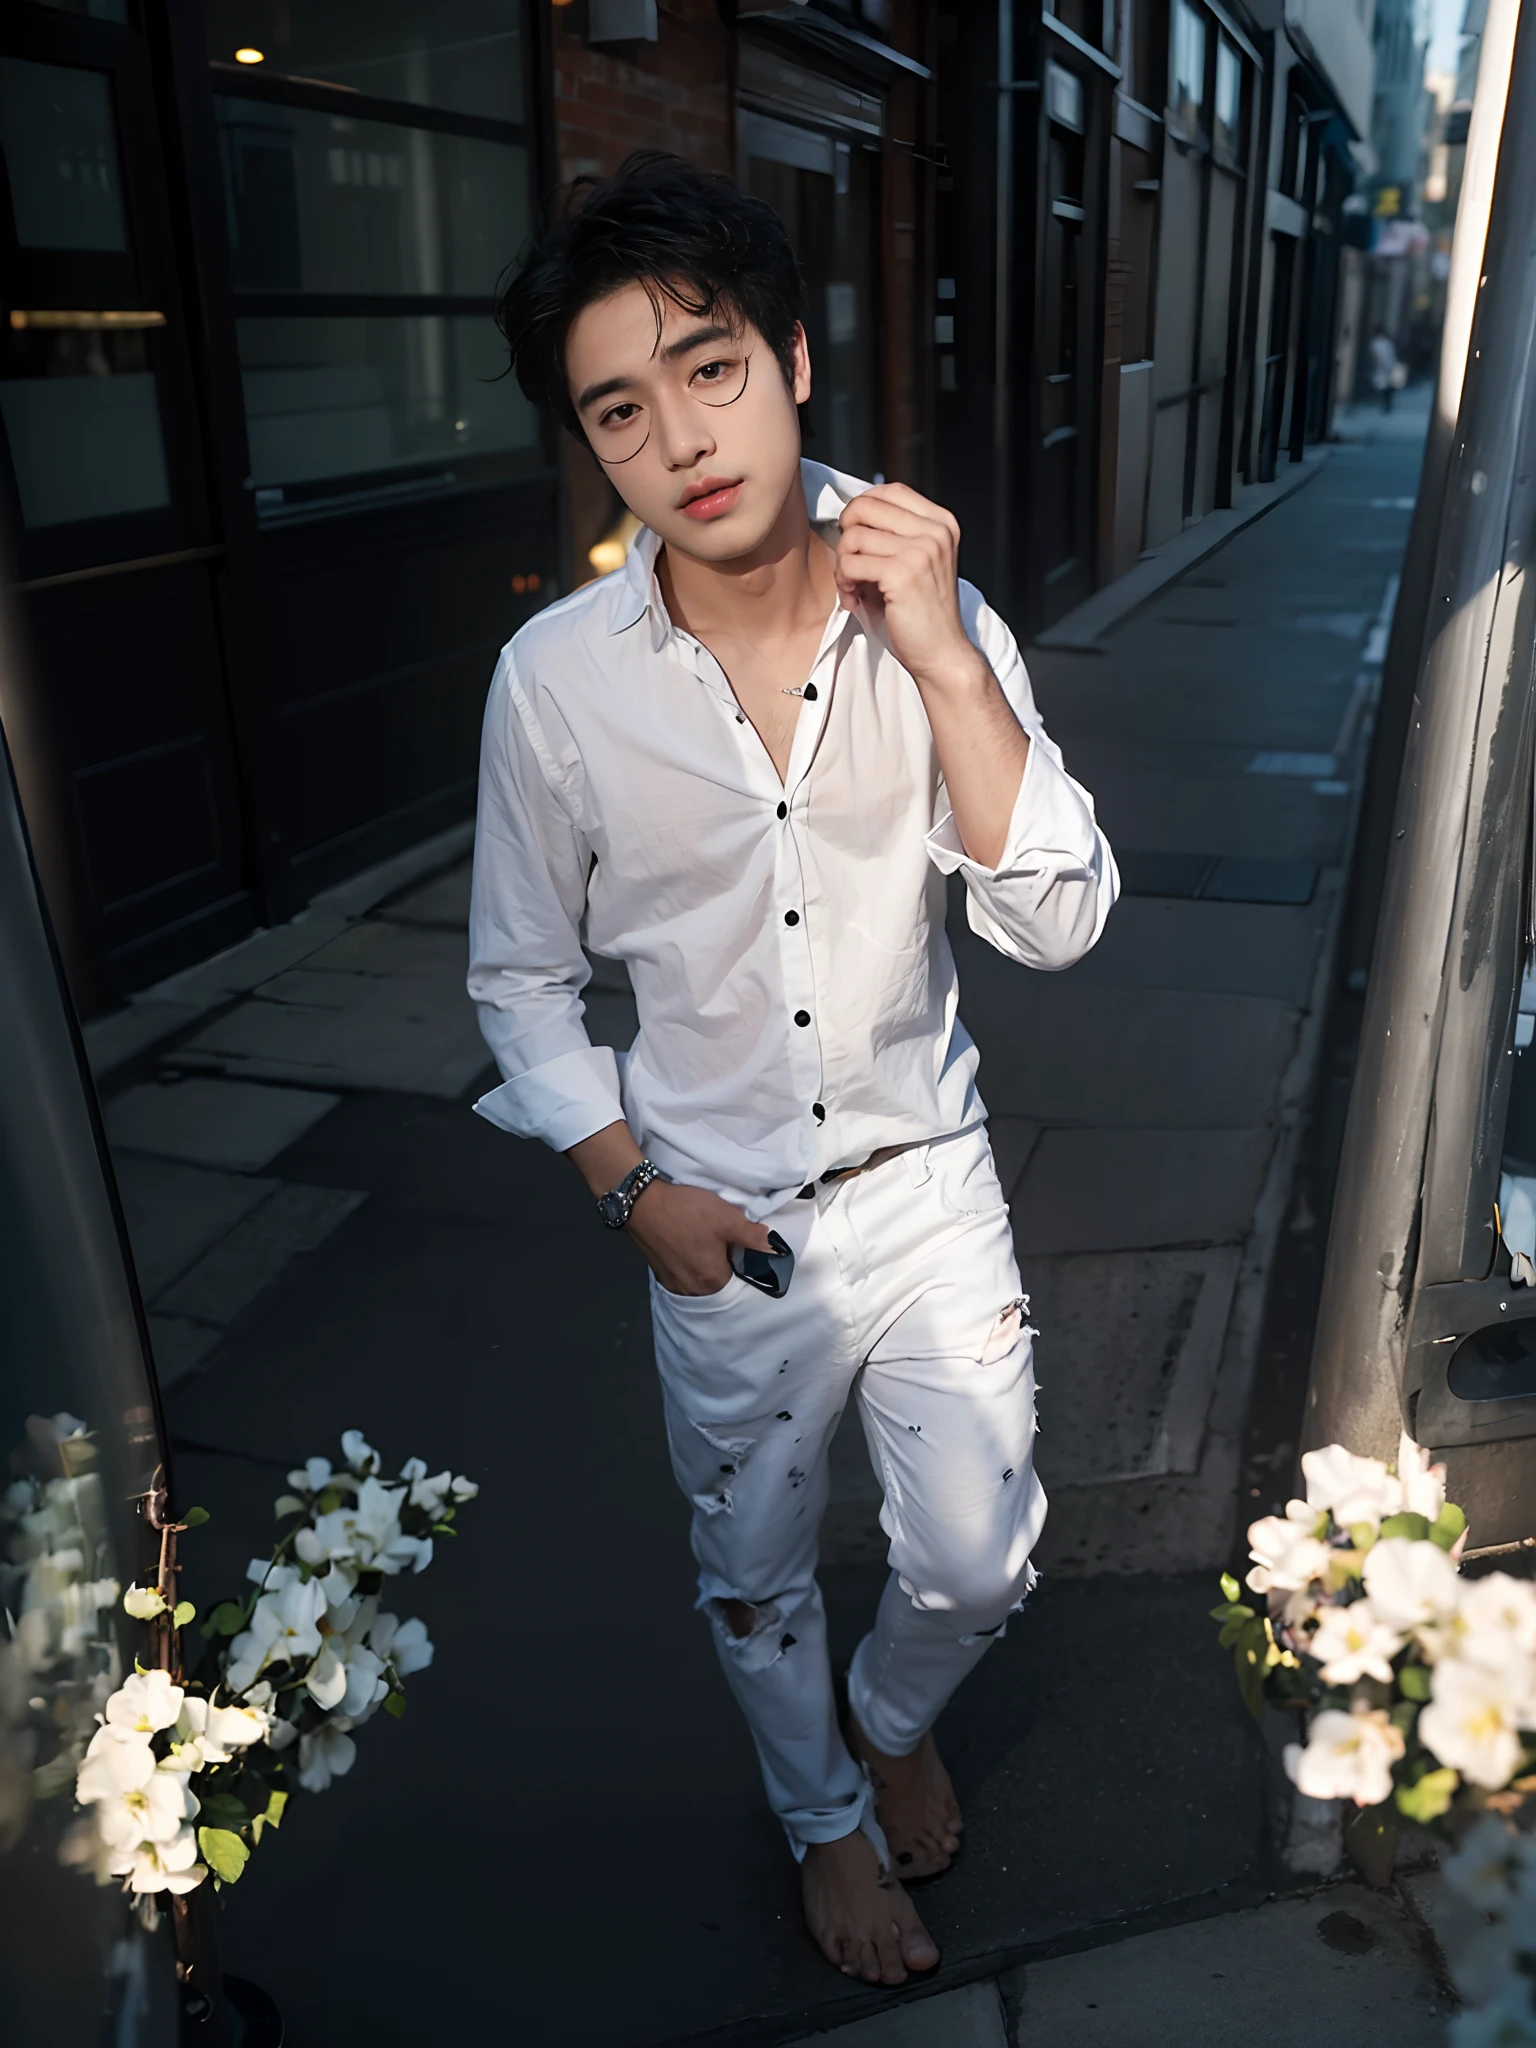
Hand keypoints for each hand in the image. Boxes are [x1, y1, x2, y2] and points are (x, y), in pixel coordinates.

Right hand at [626, 1179, 774, 1295]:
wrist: (643, 1203)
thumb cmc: (687, 1212)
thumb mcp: (727, 1218)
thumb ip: (752, 1236)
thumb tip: (772, 1247)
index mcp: (713, 1280)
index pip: (740, 1279)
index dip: (742, 1259)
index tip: (737, 1242)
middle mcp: (693, 1290)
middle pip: (719, 1280)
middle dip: (723, 1262)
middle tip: (719, 1238)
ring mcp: (674, 1284)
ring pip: (700, 1278)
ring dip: (705, 1263)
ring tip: (702, 1239)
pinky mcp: (660, 1274)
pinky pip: (683, 1275)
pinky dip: (689, 1263)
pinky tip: (687, 1244)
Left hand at [835, 484, 988, 690]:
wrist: (942, 652)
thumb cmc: (923, 612)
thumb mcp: (917, 560)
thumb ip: (895, 534)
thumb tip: (851, 514)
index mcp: (941, 523)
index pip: (890, 491)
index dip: (863, 507)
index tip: (855, 532)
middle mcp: (935, 532)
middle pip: (866, 508)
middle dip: (847, 534)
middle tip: (850, 561)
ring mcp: (921, 551)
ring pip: (853, 537)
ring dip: (843, 564)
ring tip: (853, 586)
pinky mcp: (902, 574)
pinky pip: (850, 564)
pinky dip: (844, 583)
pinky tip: (855, 598)